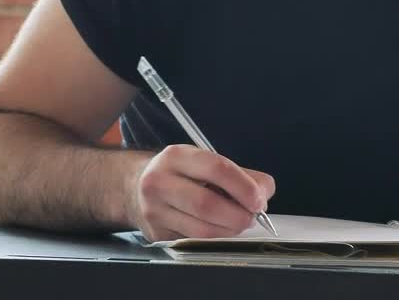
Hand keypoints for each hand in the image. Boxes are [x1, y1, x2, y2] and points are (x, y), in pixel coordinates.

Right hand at [126, 144, 275, 241]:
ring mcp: (154, 210)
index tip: (259, 200)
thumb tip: (264, 192)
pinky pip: (193, 241)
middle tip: (252, 217)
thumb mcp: (204, 162)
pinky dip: (214, 239)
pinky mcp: (155, 233)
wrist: (134, 187)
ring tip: (238, 223)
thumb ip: (240, 174)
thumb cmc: (180, 174)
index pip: (216, 168)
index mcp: (176, 156)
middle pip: (207, 204)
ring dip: (229, 230)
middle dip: (238, 215)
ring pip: (201, 229)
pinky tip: (219, 229)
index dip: (243, 187)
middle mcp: (160, 181)